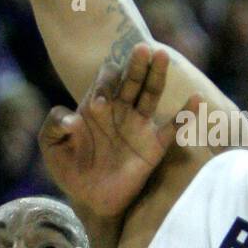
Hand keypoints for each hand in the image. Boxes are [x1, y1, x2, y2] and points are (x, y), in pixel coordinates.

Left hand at [39, 44, 197, 217]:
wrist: (91, 199)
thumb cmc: (70, 170)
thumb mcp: (52, 148)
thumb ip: (52, 126)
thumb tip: (71, 119)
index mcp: (96, 106)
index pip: (104, 82)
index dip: (103, 86)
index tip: (99, 105)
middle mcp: (120, 110)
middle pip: (131, 80)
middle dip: (136, 65)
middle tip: (142, 48)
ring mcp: (139, 126)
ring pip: (151, 94)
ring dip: (157, 76)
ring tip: (162, 56)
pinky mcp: (154, 145)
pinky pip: (173, 127)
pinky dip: (186, 114)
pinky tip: (195, 99)